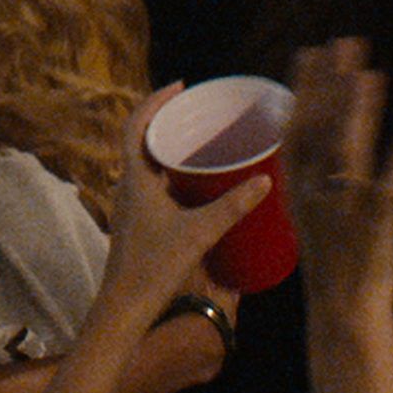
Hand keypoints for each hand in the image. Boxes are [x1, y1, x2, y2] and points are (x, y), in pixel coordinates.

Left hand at [99, 89, 271, 320]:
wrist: (126, 305)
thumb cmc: (154, 265)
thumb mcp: (199, 233)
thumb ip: (233, 206)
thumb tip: (266, 179)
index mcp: (135, 180)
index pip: (135, 128)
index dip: (154, 102)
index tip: (180, 87)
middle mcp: (130, 187)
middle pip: (143, 140)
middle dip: (169, 119)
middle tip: (202, 109)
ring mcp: (134, 204)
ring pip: (150, 162)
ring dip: (173, 144)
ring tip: (206, 136)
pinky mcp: (143, 220)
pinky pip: (158, 182)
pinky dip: (177, 170)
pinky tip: (203, 180)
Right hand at [279, 38, 392, 311]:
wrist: (343, 308)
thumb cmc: (334, 255)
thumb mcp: (312, 208)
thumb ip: (317, 169)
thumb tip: (325, 126)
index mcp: (297, 188)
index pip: (294, 128)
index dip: (302, 89)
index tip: (311, 50)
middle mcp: (315, 192)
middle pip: (318, 129)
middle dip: (329, 84)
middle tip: (346, 43)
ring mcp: (345, 206)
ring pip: (350, 153)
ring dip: (359, 114)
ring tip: (372, 76)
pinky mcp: (377, 224)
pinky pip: (390, 189)